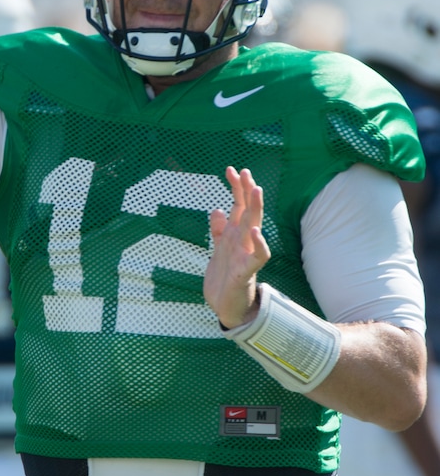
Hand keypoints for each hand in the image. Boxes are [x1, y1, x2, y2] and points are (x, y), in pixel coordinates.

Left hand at [203, 166, 270, 328]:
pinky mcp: (246, 272)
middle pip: (247, 211)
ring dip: (255, 209)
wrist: (225, 305)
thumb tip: (217, 209)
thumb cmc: (224, 277)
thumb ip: (218, 230)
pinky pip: (258, 256)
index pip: (238, 206)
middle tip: (246, 172)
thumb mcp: (218, 249)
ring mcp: (246, 255)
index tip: (232, 169)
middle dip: (247, 191)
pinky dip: (259, 244)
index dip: (236, 188)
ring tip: (256, 190)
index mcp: (235, 235)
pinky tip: (255, 232)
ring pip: (254, 227)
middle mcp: (243, 241)